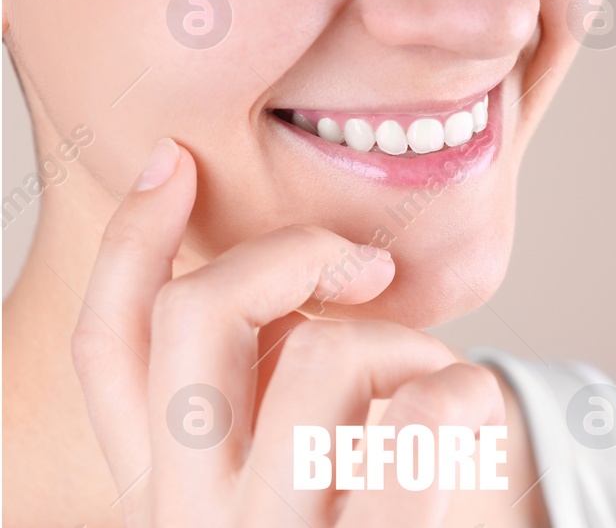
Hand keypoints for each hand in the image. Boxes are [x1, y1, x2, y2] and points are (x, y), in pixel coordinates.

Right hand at [71, 139, 505, 526]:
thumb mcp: (291, 470)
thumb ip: (261, 396)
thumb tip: (295, 286)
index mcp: (162, 489)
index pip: (109, 348)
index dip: (132, 246)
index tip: (175, 162)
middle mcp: (195, 518)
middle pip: (199, 322)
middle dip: (289, 258)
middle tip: (361, 264)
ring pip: (326, 356)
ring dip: (404, 342)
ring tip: (437, 390)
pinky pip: (424, 420)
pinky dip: (462, 394)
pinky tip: (467, 424)